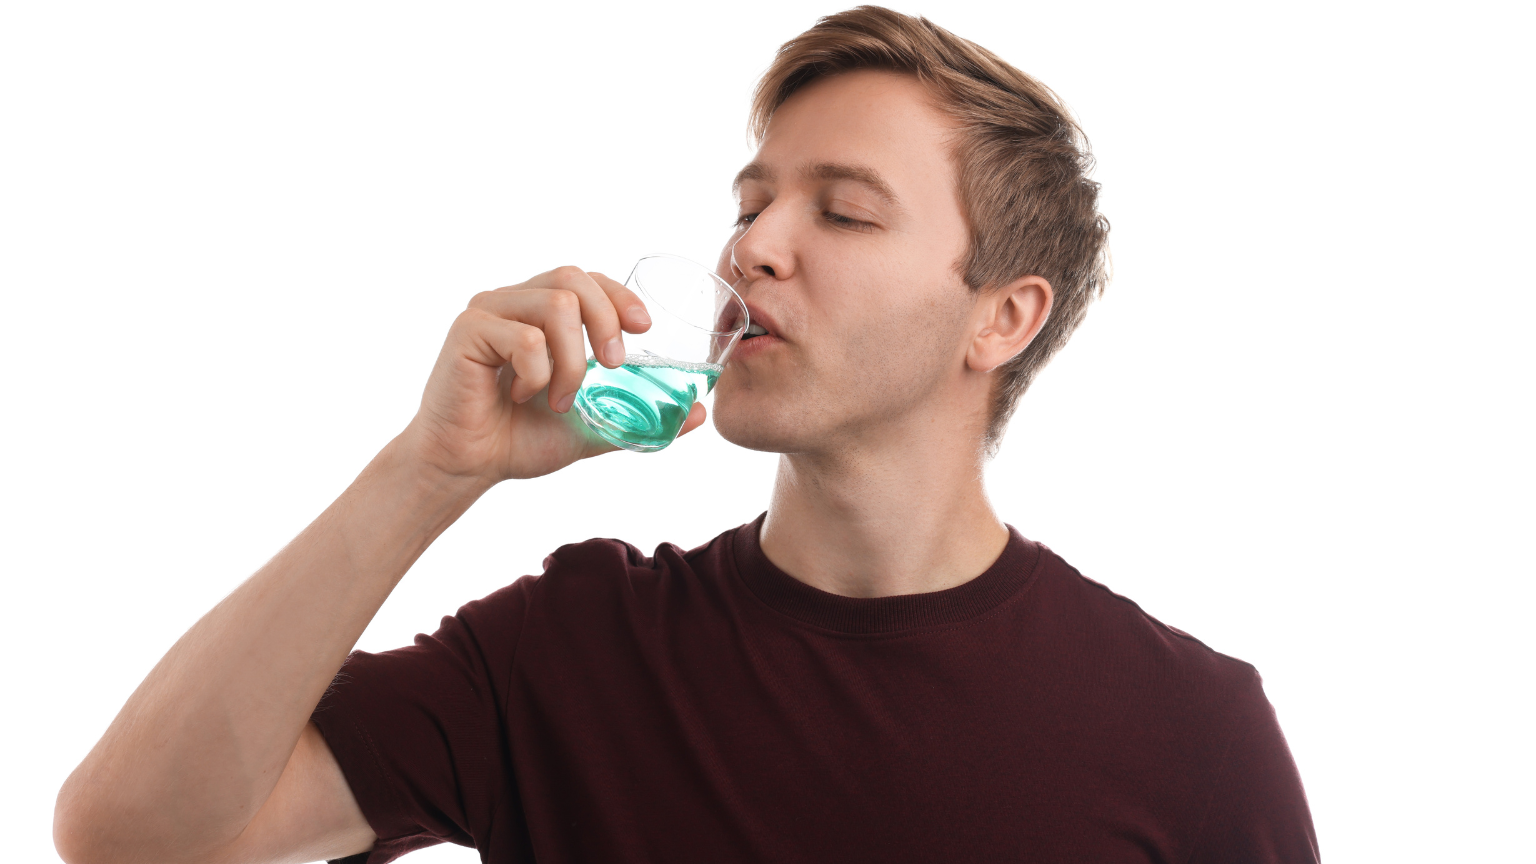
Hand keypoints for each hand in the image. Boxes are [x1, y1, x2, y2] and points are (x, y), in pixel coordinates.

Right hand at [399, 266, 707, 482]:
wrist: (467, 467)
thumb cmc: (521, 440)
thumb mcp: (592, 426)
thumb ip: (639, 416)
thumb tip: (698, 415)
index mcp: (541, 313)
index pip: (586, 280)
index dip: (619, 295)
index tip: (643, 329)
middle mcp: (514, 302)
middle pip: (573, 278)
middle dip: (605, 320)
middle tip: (612, 365)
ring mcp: (488, 312)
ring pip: (555, 307)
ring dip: (571, 360)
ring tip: (561, 399)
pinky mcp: (467, 330)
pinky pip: (522, 336)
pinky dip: (537, 373)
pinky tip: (520, 398)